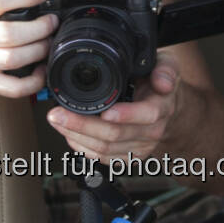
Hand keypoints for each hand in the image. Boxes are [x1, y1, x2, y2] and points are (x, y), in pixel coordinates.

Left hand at [46, 51, 183, 161]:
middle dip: (83, 125)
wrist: (162, 106)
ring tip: (56, 120)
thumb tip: (163, 82)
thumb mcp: (167, 65)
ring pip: (104, 149)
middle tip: (58, 114)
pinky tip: (68, 133)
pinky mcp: (126, 157)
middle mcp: (151, 132)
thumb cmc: (156, 82)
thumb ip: (166, 69)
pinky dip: (81, 146)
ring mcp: (138, 147)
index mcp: (161, 108)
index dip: (125, 115)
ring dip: (76, 136)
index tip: (105, 112)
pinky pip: (101, 157)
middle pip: (115, 135)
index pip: (146, 115)